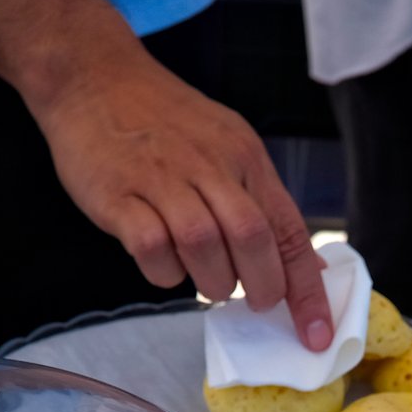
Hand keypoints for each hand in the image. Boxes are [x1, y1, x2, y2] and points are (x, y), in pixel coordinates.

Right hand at [27, 37, 334, 350]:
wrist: (94, 77)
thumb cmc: (164, 121)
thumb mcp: (226, 144)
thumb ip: (258, 202)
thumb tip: (299, 266)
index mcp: (244, 157)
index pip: (289, 230)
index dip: (307, 289)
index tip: (317, 333)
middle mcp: (209, 165)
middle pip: (251, 237)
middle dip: (261, 286)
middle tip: (255, 302)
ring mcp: (162, 179)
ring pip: (203, 244)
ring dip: (213, 281)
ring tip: (210, 284)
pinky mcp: (118, 194)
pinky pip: (151, 247)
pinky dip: (164, 271)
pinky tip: (165, 265)